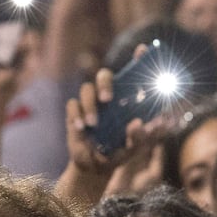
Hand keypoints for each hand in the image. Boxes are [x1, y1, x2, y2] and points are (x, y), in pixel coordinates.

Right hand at [64, 61, 170, 177]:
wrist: (95, 167)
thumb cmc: (118, 151)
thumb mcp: (132, 148)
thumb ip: (140, 137)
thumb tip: (139, 124)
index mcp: (126, 100)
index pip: (133, 74)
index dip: (138, 59)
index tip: (143, 49)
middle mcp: (108, 96)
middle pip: (105, 75)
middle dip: (106, 83)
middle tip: (107, 99)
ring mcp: (91, 103)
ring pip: (87, 89)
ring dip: (90, 105)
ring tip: (93, 124)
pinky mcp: (76, 112)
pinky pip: (73, 105)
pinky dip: (77, 115)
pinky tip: (81, 128)